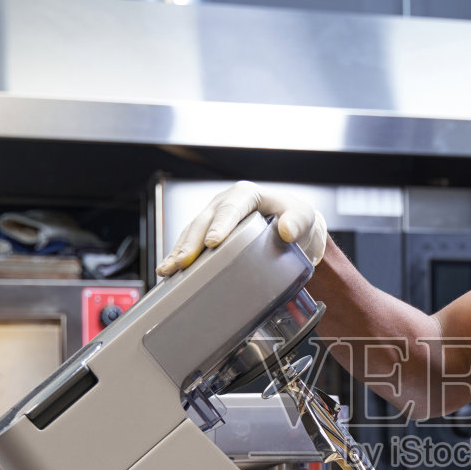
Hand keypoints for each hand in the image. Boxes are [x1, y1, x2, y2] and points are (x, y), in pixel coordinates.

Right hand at [155, 181, 327, 275]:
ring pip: (191, 233)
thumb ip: (297, 221)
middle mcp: (225, 204)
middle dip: (191, 243)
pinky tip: (167, 274)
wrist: (292, 229)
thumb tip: (287, 231)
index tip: (213, 242)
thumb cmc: (296, 219)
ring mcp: (214, 219)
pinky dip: (178, 258)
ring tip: (168, 270)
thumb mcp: (303, 217)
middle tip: (183, 262)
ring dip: (179, 252)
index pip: (231, 208)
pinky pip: (190, 245)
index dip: (220, 224)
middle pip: (204, 222)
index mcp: (246, 195)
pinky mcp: (208, 235)